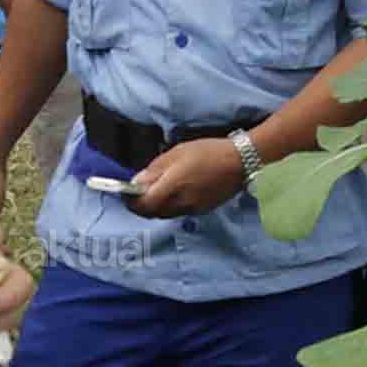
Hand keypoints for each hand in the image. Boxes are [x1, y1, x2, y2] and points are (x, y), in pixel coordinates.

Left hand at [115, 137, 248, 218]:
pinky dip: (169, 206)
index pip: (144, 204)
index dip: (131, 201)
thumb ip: (155, 169)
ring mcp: (192, 209)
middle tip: (136, 194)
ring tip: (154, 192)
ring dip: (155, 207)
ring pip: (165, 214)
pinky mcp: (201, 211)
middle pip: (152, 213)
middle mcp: (181, 202)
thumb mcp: (177, 152)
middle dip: (141, 206)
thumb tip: (136, 181)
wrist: (241, 161)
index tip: (125, 193)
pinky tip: (173, 193)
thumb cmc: (209, 151)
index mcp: (173, 185)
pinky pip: (178, 212)